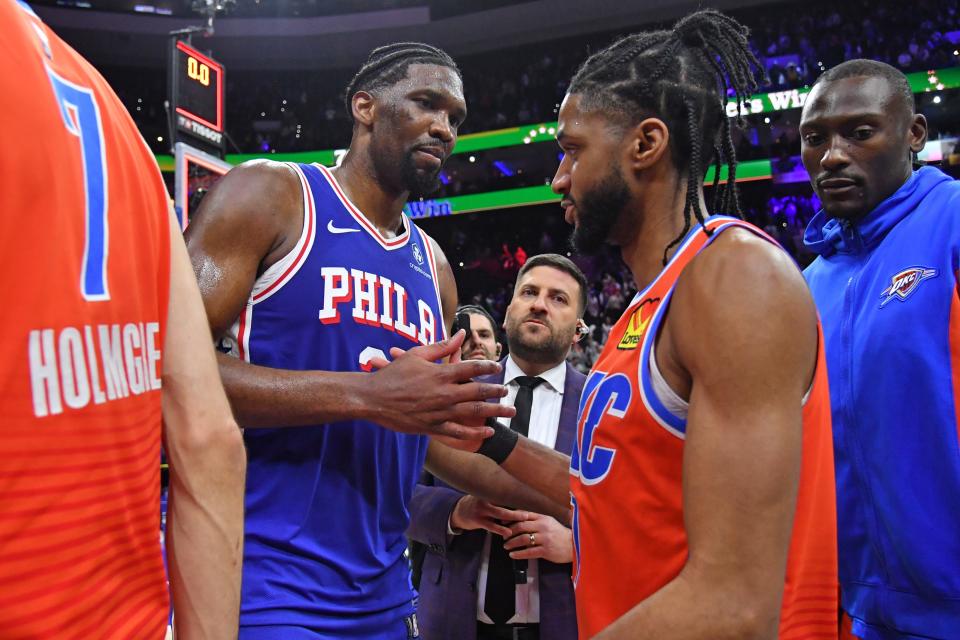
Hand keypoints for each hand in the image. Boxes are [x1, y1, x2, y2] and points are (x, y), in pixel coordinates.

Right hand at [366, 331, 514, 446]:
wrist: (372, 398)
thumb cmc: (392, 374)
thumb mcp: (416, 354)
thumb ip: (442, 346)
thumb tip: (461, 333)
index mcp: (441, 373)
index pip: (472, 367)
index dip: (488, 366)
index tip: (497, 367)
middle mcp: (444, 393)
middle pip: (479, 390)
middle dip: (496, 391)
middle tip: (508, 391)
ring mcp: (440, 411)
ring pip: (474, 412)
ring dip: (494, 411)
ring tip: (509, 411)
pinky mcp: (432, 427)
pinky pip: (458, 431)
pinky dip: (474, 433)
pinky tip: (487, 432)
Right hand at [449, 496, 525, 537]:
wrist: (459, 511)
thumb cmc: (478, 504)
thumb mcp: (486, 496)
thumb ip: (499, 497)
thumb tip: (519, 496)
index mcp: (489, 491)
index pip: (506, 492)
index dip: (519, 495)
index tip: (531, 497)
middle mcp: (486, 498)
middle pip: (505, 501)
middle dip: (519, 504)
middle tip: (531, 508)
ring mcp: (481, 510)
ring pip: (500, 514)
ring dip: (513, 517)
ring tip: (524, 520)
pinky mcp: (478, 520)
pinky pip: (491, 526)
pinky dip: (501, 530)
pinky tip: (508, 533)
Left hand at [503, 512, 572, 563]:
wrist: (574, 546)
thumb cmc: (559, 534)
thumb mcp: (549, 522)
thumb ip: (535, 520)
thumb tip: (518, 519)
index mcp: (543, 518)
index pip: (523, 515)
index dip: (511, 518)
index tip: (502, 522)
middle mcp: (543, 527)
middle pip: (521, 526)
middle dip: (509, 531)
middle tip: (503, 536)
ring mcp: (544, 539)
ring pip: (523, 539)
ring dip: (512, 542)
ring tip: (506, 546)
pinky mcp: (546, 551)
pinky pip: (529, 552)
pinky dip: (519, 553)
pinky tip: (512, 555)